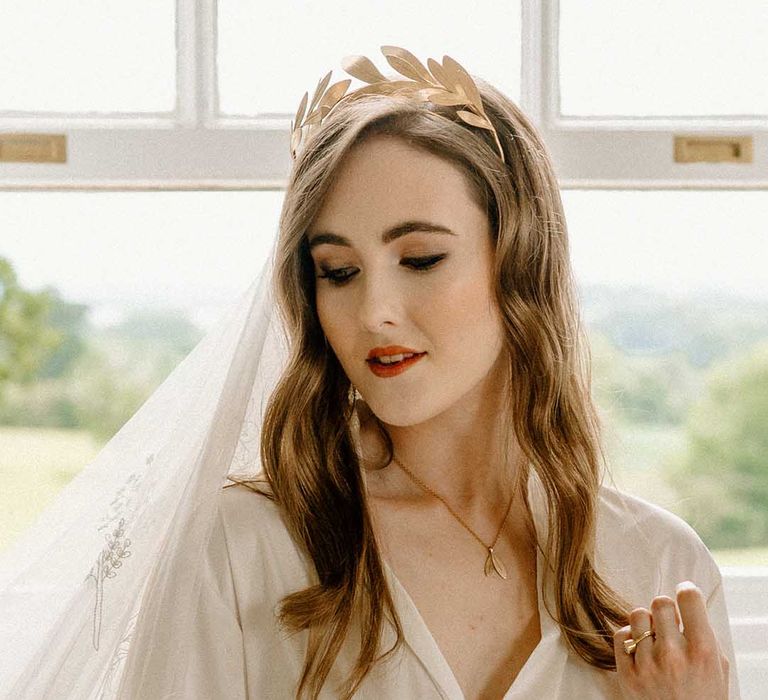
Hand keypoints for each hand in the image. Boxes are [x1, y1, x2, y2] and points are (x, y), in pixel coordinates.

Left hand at [613, 580, 729, 698]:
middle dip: (665, 610)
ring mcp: (648, 664)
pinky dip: (628, 639)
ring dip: (646, 623)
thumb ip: (704, 636)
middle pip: (659, 602)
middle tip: (669, 623)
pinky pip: (620, 635)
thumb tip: (688, 606)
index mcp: (702, 651)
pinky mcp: (627, 674)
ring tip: (654, 639)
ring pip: (637, 615)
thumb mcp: (717, 669)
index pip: (689, 599)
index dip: (687, 592)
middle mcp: (674, 655)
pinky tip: (639, 650)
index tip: (685, 595)